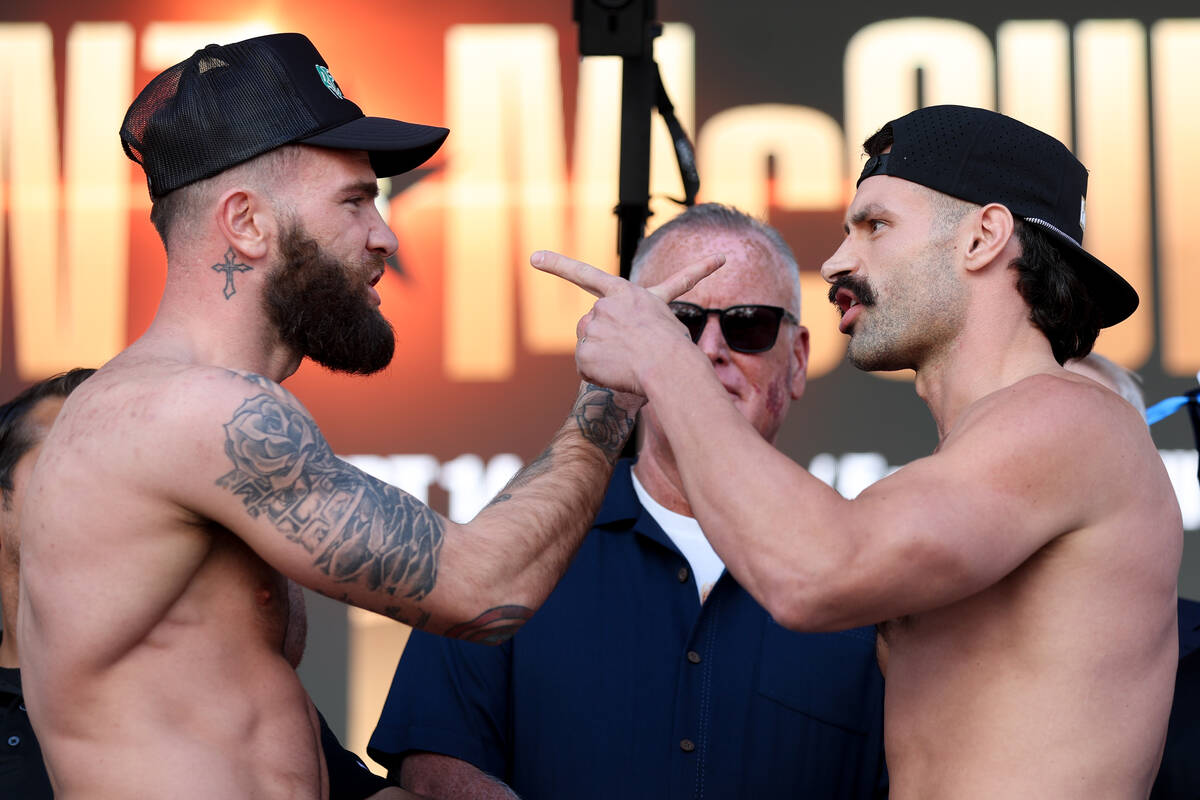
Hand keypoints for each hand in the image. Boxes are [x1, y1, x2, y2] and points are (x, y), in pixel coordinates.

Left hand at [531, 250, 724, 393]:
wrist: (668, 365)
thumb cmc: (674, 344)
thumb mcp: (663, 313)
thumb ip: (642, 314)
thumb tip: (661, 306)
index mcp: (623, 292)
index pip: (585, 274)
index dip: (558, 265)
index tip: (536, 258)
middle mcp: (602, 307)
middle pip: (591, 325)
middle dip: (605, 339)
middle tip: (631, 350)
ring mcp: (591, 329)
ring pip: (590, 347)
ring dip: (605, 357)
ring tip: (630, 362)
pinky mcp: (584, 354)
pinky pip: (587, 369)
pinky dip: (601, 376)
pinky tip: (620, 374)